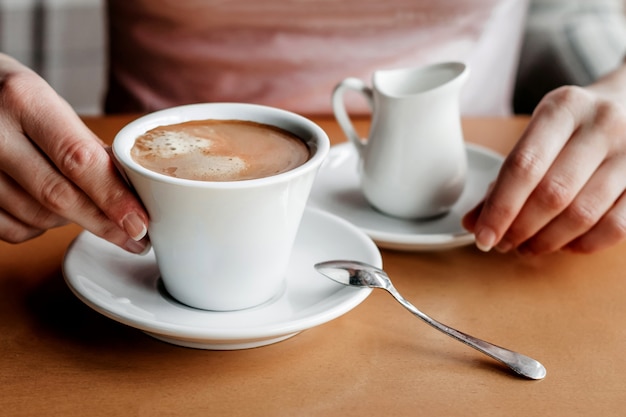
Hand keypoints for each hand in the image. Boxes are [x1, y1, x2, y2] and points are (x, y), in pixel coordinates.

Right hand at [0, 54, 148, 252]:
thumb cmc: (11, 96)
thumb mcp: (49, 102)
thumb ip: (84, 143)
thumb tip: (128, 188)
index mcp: (25, 101)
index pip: (79, 160)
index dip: (113, 198)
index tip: (140, 223)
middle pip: (58, 195)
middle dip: (103, 222)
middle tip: (136, 237)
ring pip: (37, 217)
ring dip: (70, 220)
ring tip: (86, 206)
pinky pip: (12, 230)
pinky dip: (38, 228)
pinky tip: (48, 211)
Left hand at [463, 65, 625, 254]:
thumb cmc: (573, 127)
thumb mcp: (537, 137)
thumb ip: (504, 178)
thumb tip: (473, 223)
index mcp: (564, 108)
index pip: (524, 166)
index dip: (500, 208)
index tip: (483, 235)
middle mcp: (603, 125)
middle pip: (552, 193)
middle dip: (520, 228)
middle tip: (502, 243)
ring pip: (583, 214)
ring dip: (548, 240)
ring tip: (526, 247)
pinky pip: (616, 226)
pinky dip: (584, 244)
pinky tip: (564, 245)